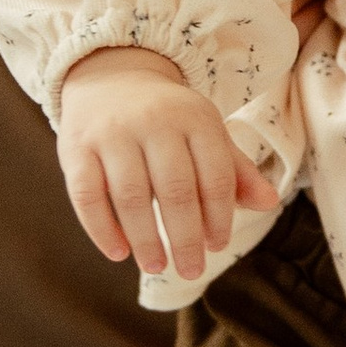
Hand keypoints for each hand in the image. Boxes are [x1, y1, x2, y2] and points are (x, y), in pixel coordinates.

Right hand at [56, 44, 277, 275]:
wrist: (111, 76)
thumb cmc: (168, 118)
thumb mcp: (206, 132)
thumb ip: (235, 170)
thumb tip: (269, 202)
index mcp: (194, 118)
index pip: (214, 176)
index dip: (218, 217)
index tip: (217, 246)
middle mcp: (154, 122)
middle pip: (175, 189)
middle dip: (185, 237)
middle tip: (191, 270)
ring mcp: (112, 134)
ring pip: (130, 195)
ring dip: (146, 238)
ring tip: (157, 266)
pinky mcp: (76, 147)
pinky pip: (87, 196)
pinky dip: (103, 230)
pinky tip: (119, 253)